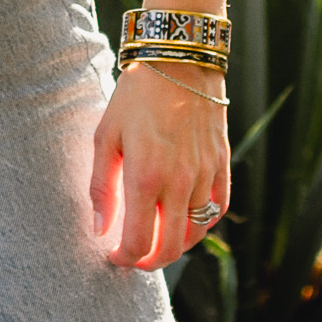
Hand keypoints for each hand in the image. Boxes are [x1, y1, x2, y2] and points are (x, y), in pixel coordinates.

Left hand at [90, 60, 230, 270]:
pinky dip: (204, 222)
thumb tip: (99, 230)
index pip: (139, 243)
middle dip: (149, 262)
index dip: (124, 259)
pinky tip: (187, 217)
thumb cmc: (136, 95)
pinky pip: (218, 209)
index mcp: (146, 178)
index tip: (113, 255)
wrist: (178, 59)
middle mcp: (180, 183)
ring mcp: (205, 175)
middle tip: (135, 257)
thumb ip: (101, 186)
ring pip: (196, 233)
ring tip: (159, 238)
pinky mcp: (221, 164)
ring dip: (176, 245)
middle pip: (170, 249)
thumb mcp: (106, 135)